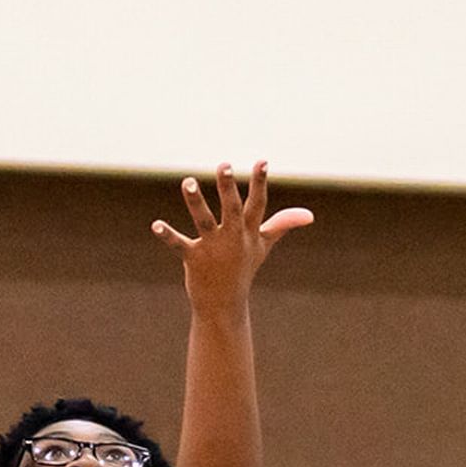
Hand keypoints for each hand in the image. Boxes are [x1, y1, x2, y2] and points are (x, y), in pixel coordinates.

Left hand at [152, 161, 312, 311]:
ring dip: (196, 202)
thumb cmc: (243, 270)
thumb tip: (309, 215)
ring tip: (188, 181)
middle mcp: (233, 238)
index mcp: (249, 232)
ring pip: (204, 221)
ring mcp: (213, 248)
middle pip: (232, 209)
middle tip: (224, 165)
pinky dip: (167, 235)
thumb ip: (282, 225)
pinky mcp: (194, 258)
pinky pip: (179, 244)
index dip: (260, 183)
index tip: (262, 161)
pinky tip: (156, 225)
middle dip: (229, 188)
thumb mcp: (263, 246)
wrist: (224, 304)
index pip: (257, 204)